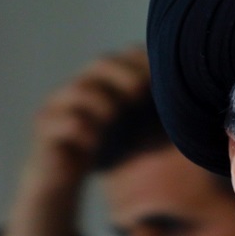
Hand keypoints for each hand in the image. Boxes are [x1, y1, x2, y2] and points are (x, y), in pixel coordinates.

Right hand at [0, 47, 149, 235]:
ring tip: (114, 118)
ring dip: (103, 102)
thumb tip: (189, 112)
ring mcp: (58, 104)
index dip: (140, 62)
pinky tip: (94, 141)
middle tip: (142, 91)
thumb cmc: (98, 151)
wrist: (57, 178)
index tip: (160, 78)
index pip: (122, 57)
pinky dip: (81, 128)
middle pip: (100, 62)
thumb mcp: (127, 131)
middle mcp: (79, 86)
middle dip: (124, 74)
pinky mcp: (44, 127)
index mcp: (101, 83)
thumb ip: (148, 115)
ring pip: (80, 89)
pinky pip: (63, 121)